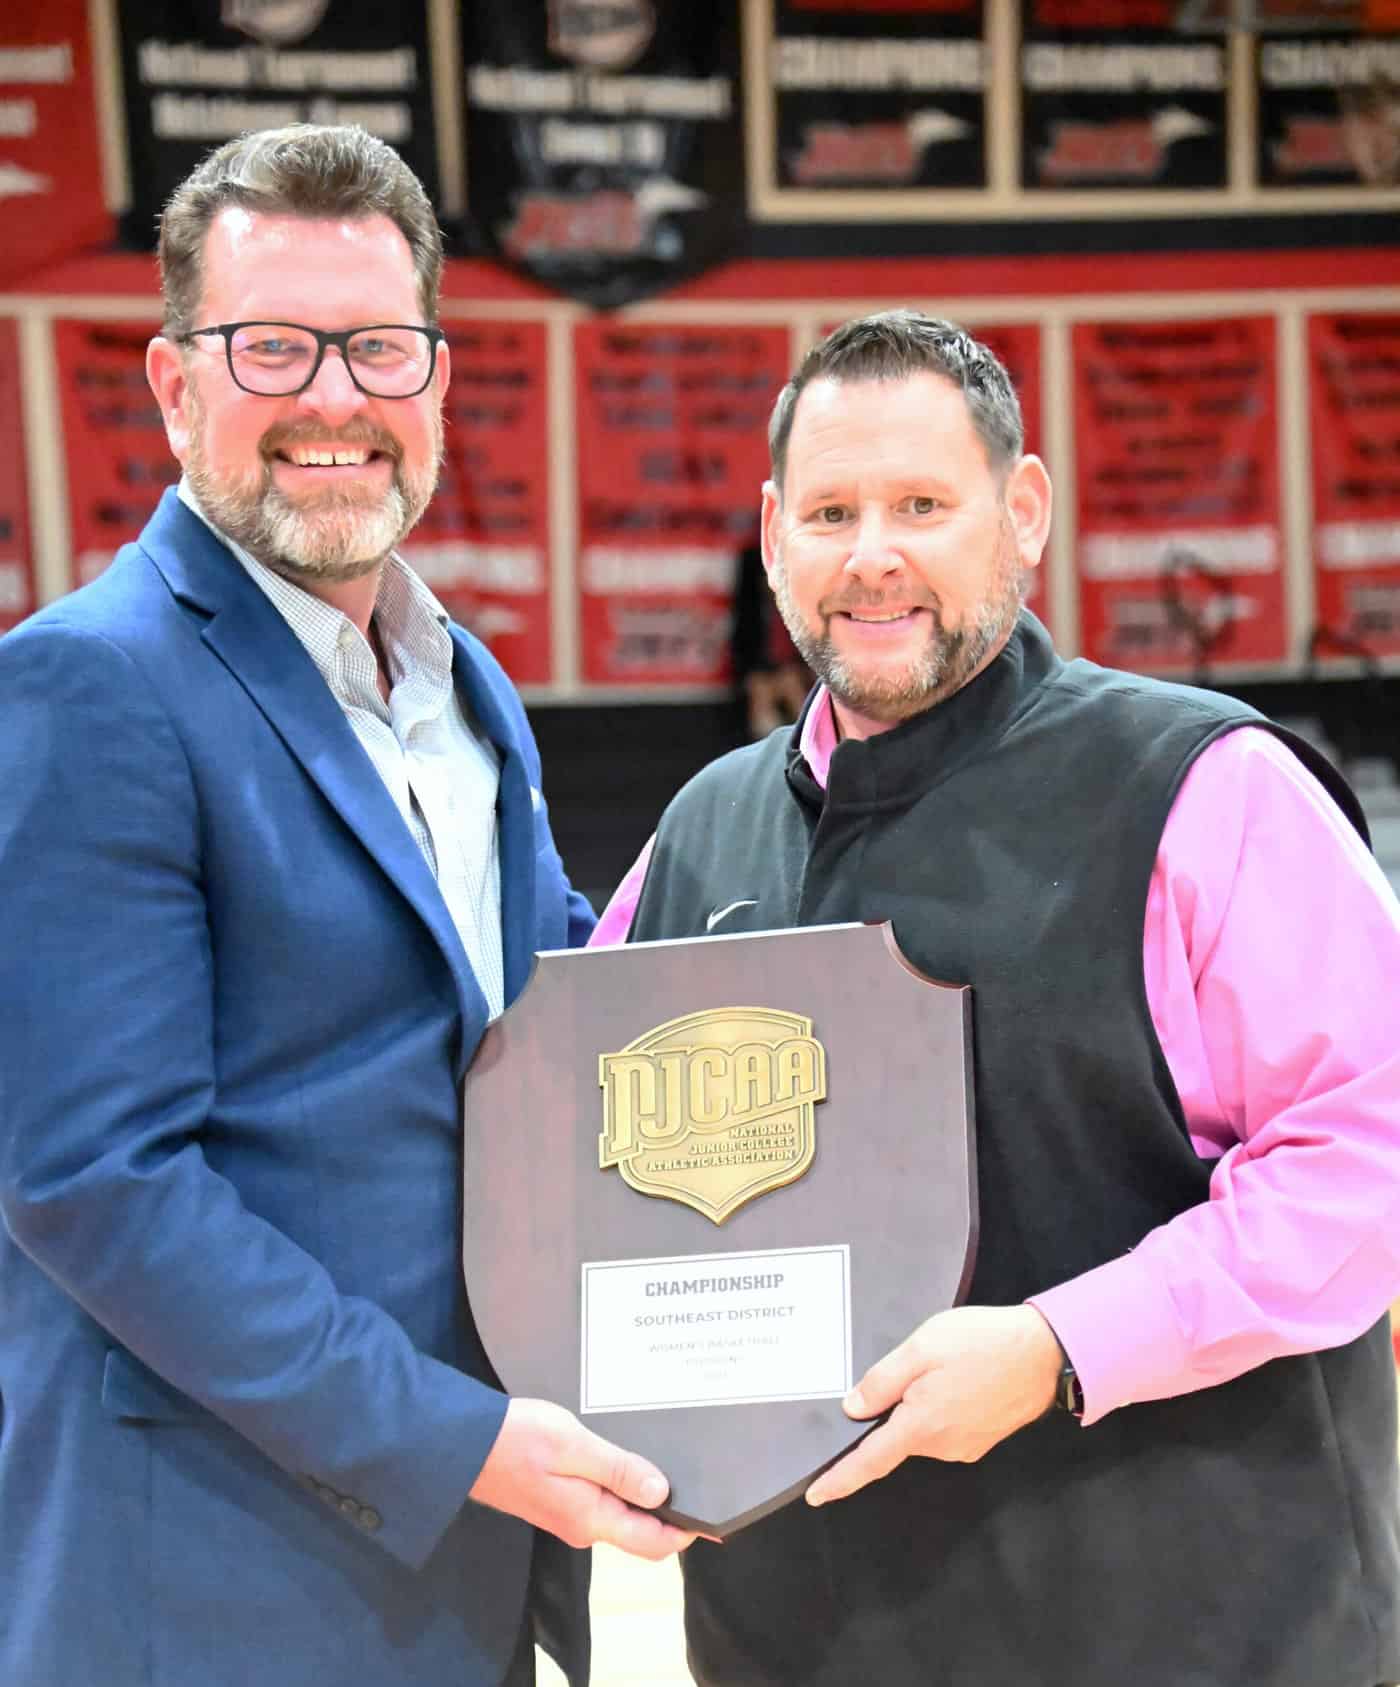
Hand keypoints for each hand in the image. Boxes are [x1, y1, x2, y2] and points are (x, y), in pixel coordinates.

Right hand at [470, 1398, 696, 1559]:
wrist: (463, 1444)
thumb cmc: (517, 1439)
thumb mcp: (574, 1445)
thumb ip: (619, 1469)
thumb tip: (661, 1492)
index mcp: (590, 1519)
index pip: (652, 1542)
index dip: (687, 1530)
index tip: (715, 1513)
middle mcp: (583, 1526)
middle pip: (641, 1530)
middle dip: (671, 1510)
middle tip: (698, 1475)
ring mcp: (569, 1515)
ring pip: (622, 1513)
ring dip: (646, 1493)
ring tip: (670, 1457)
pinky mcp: (558, 1500)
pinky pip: (603, 1500)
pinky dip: (624, 1484)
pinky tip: (630, 1456)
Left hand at [804, 1305, 1062, 1507]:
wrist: (1044, 1353)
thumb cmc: (981, 1343)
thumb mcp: (922, 1347)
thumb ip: (882, 1380)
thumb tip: (852, 1409)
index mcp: (921, 1426)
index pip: (870, 1461)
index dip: (841, 1479)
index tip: (816, 1495)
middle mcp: (942, 1446)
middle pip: (897, 1437)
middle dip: (893, 1411)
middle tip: (910, 1367)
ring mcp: (965, 1446)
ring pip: (922, 1431)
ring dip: (920, 1406)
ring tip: (942, 1366)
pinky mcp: (981, 1440)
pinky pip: (945, 1428)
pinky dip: (940, 1408)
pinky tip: (956, 1379)